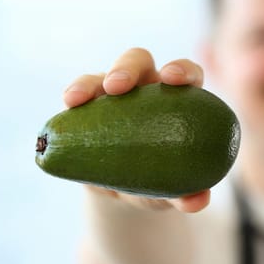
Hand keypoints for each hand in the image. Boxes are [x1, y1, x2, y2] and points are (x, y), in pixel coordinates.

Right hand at [62, 47, 209, 212]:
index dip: (182, 69)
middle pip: (139, 62)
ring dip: (89, 83)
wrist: (122, 191)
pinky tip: (66, 108)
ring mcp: (112, 95)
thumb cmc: (159, 183)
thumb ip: (187, 194)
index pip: (186, 73)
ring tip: (76, 99)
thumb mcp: (173, 191)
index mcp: (177, 98)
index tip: (174, 79)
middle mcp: (145, 88)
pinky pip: (77, 97)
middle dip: (127, 67)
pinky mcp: (86, 107)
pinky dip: (73, 98)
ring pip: (101, 76)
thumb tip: (197, 201)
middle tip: (117, 86)